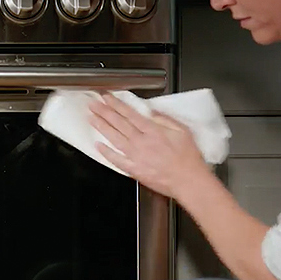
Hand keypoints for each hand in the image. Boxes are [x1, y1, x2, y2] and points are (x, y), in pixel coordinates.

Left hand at [88, 94, 211, 200]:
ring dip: (102, 127)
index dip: (116, 104)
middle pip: (119, 123)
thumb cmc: (188, 158)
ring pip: (114, 138)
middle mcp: (142, 142)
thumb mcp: (183, 131)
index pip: (130, 114)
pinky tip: (98, 146)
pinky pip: (116, 160)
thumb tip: (151, 112)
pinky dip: (106, 153)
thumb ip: (165, 120)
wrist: (188, 181)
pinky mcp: (134, 170)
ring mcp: (136, 156)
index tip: (107, 98)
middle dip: (104, 112)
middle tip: (93, 105)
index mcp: (153, 131)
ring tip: (92, 119)